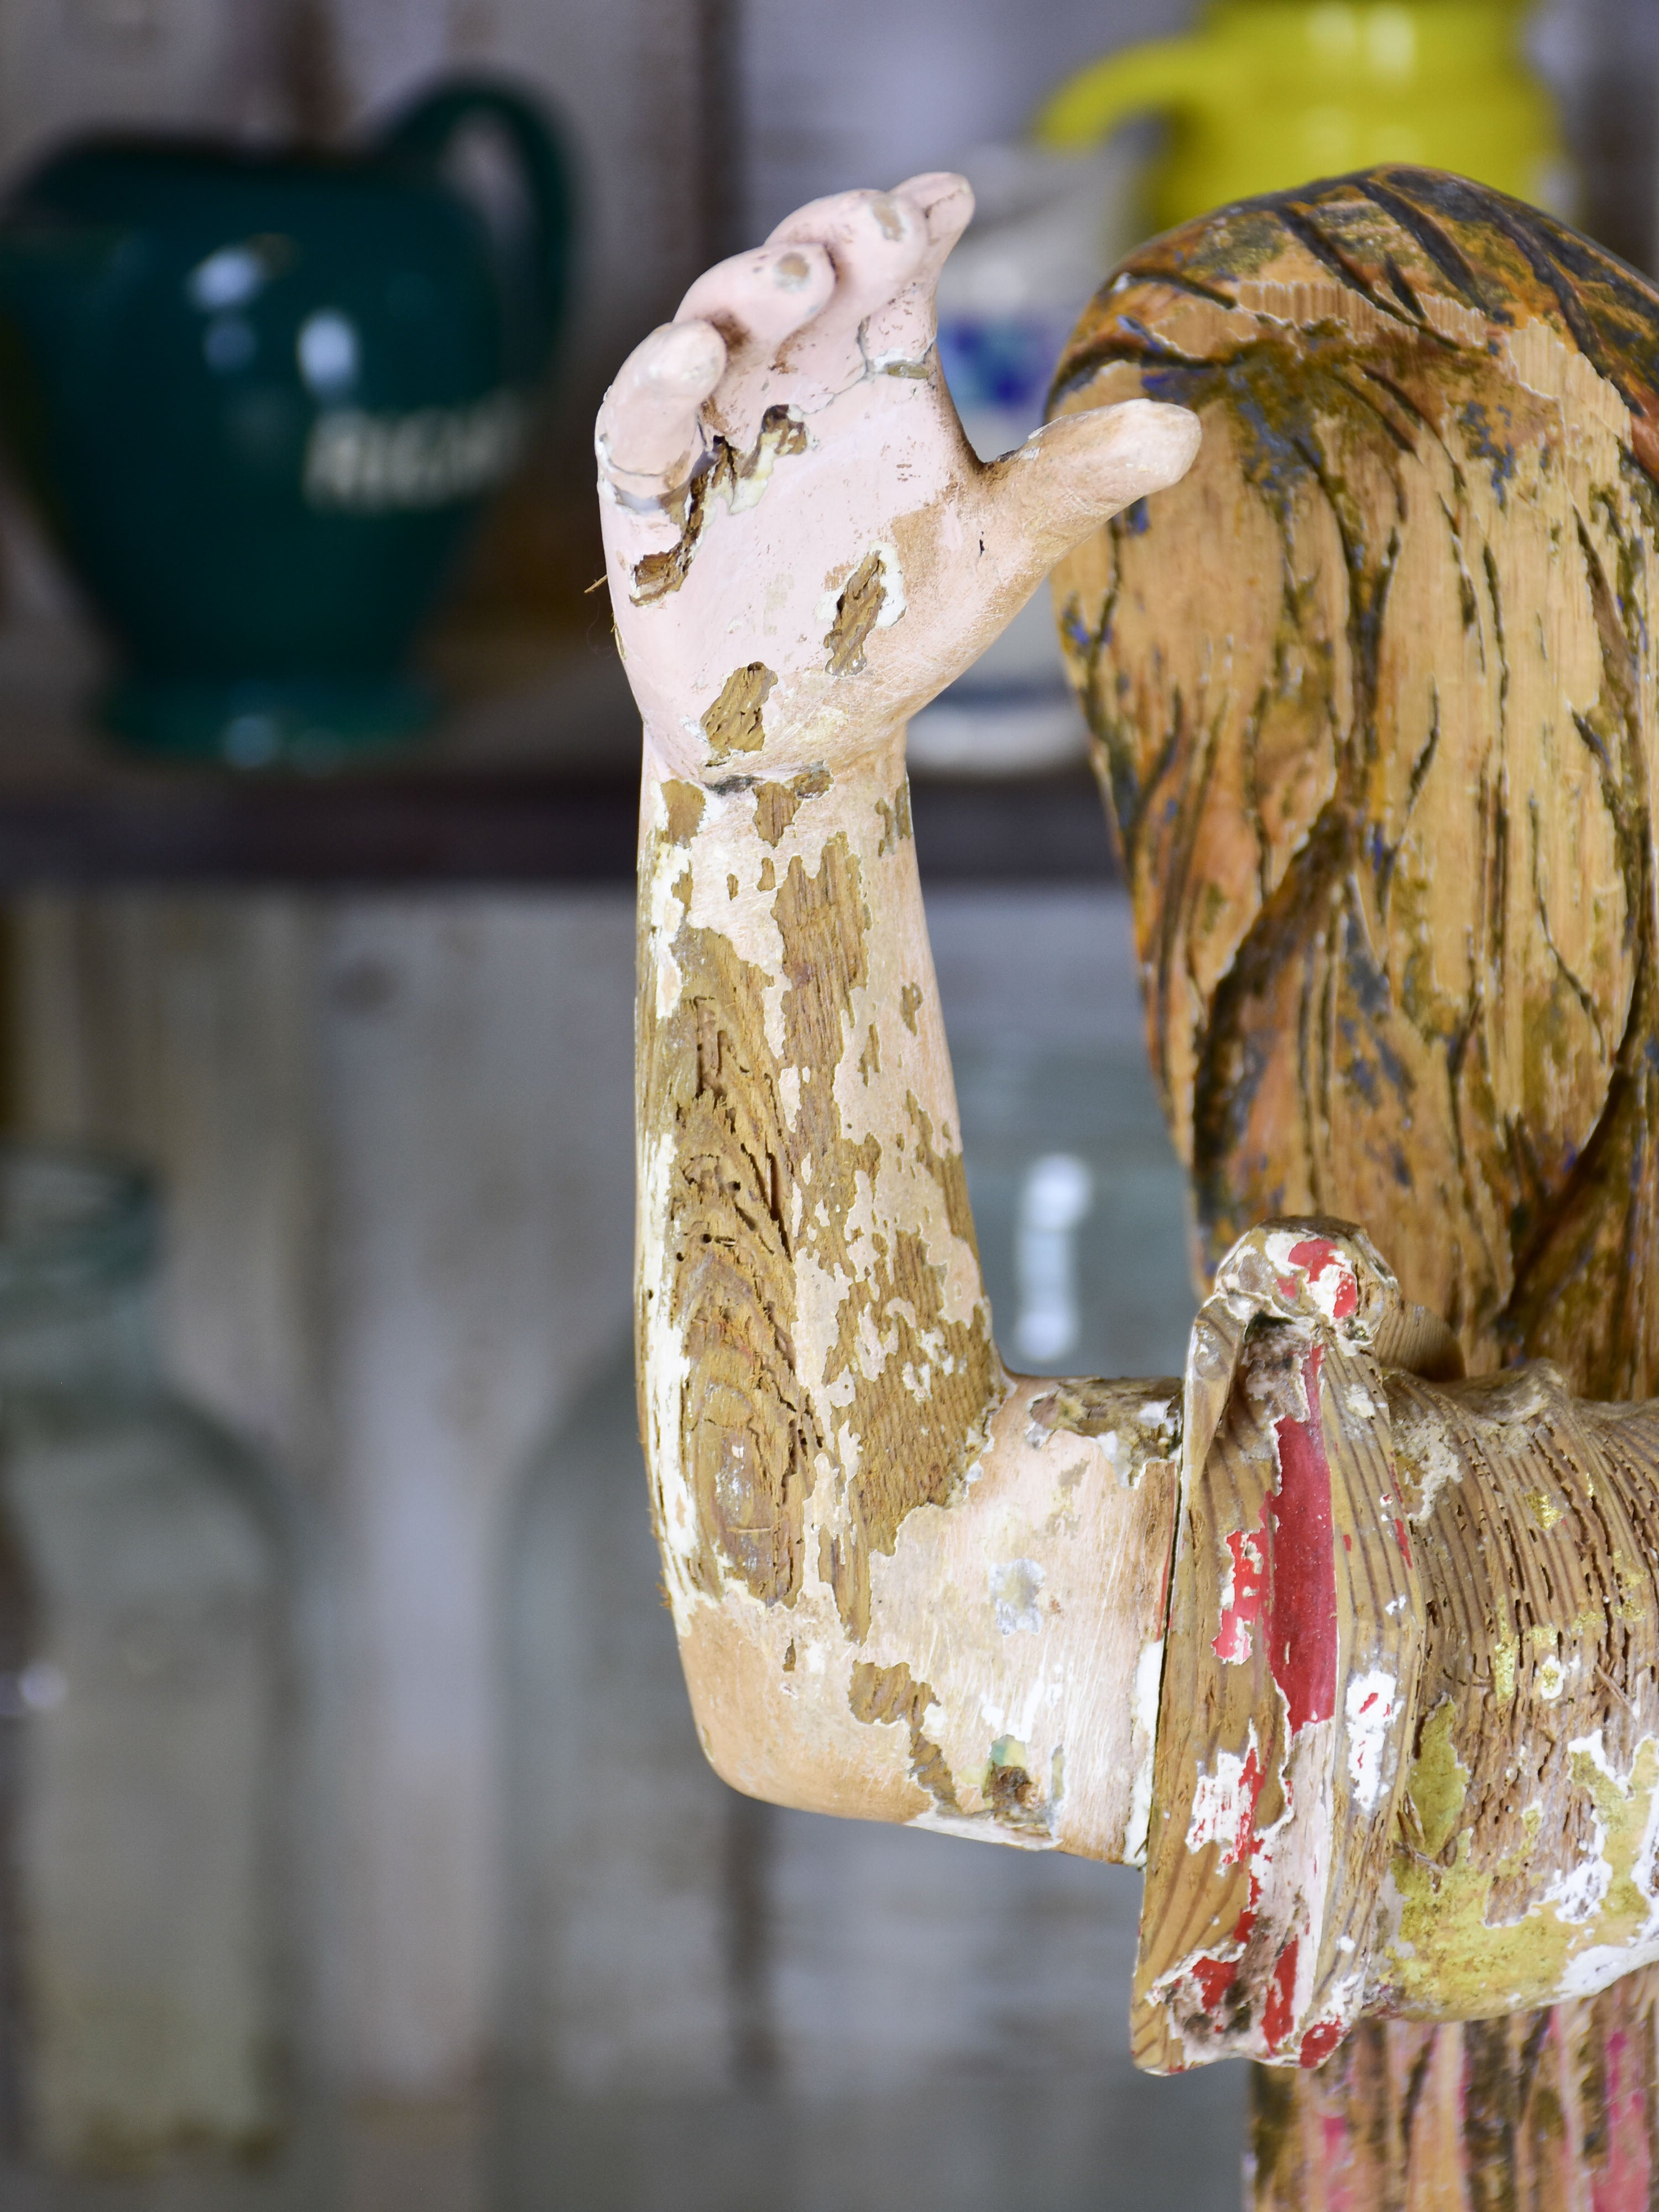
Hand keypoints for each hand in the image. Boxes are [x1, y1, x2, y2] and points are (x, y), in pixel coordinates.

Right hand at [597, 175, 1199, 781]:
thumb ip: (1073, 479)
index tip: (951, 201)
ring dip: (743, 290)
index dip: (912, 221)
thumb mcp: (1000, 545)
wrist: (809, 735)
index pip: (891, 264)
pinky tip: (696, 355)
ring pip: (710, 322)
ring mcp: (714, 431)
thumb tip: (1185, 427)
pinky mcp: (649, 497)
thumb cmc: (897, 621)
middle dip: (829, 233)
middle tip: (878, 223)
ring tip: (793, 277)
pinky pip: (636, 424)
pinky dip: (656, 383)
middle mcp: (793, 377)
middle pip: (798, 267)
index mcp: (876, 368)